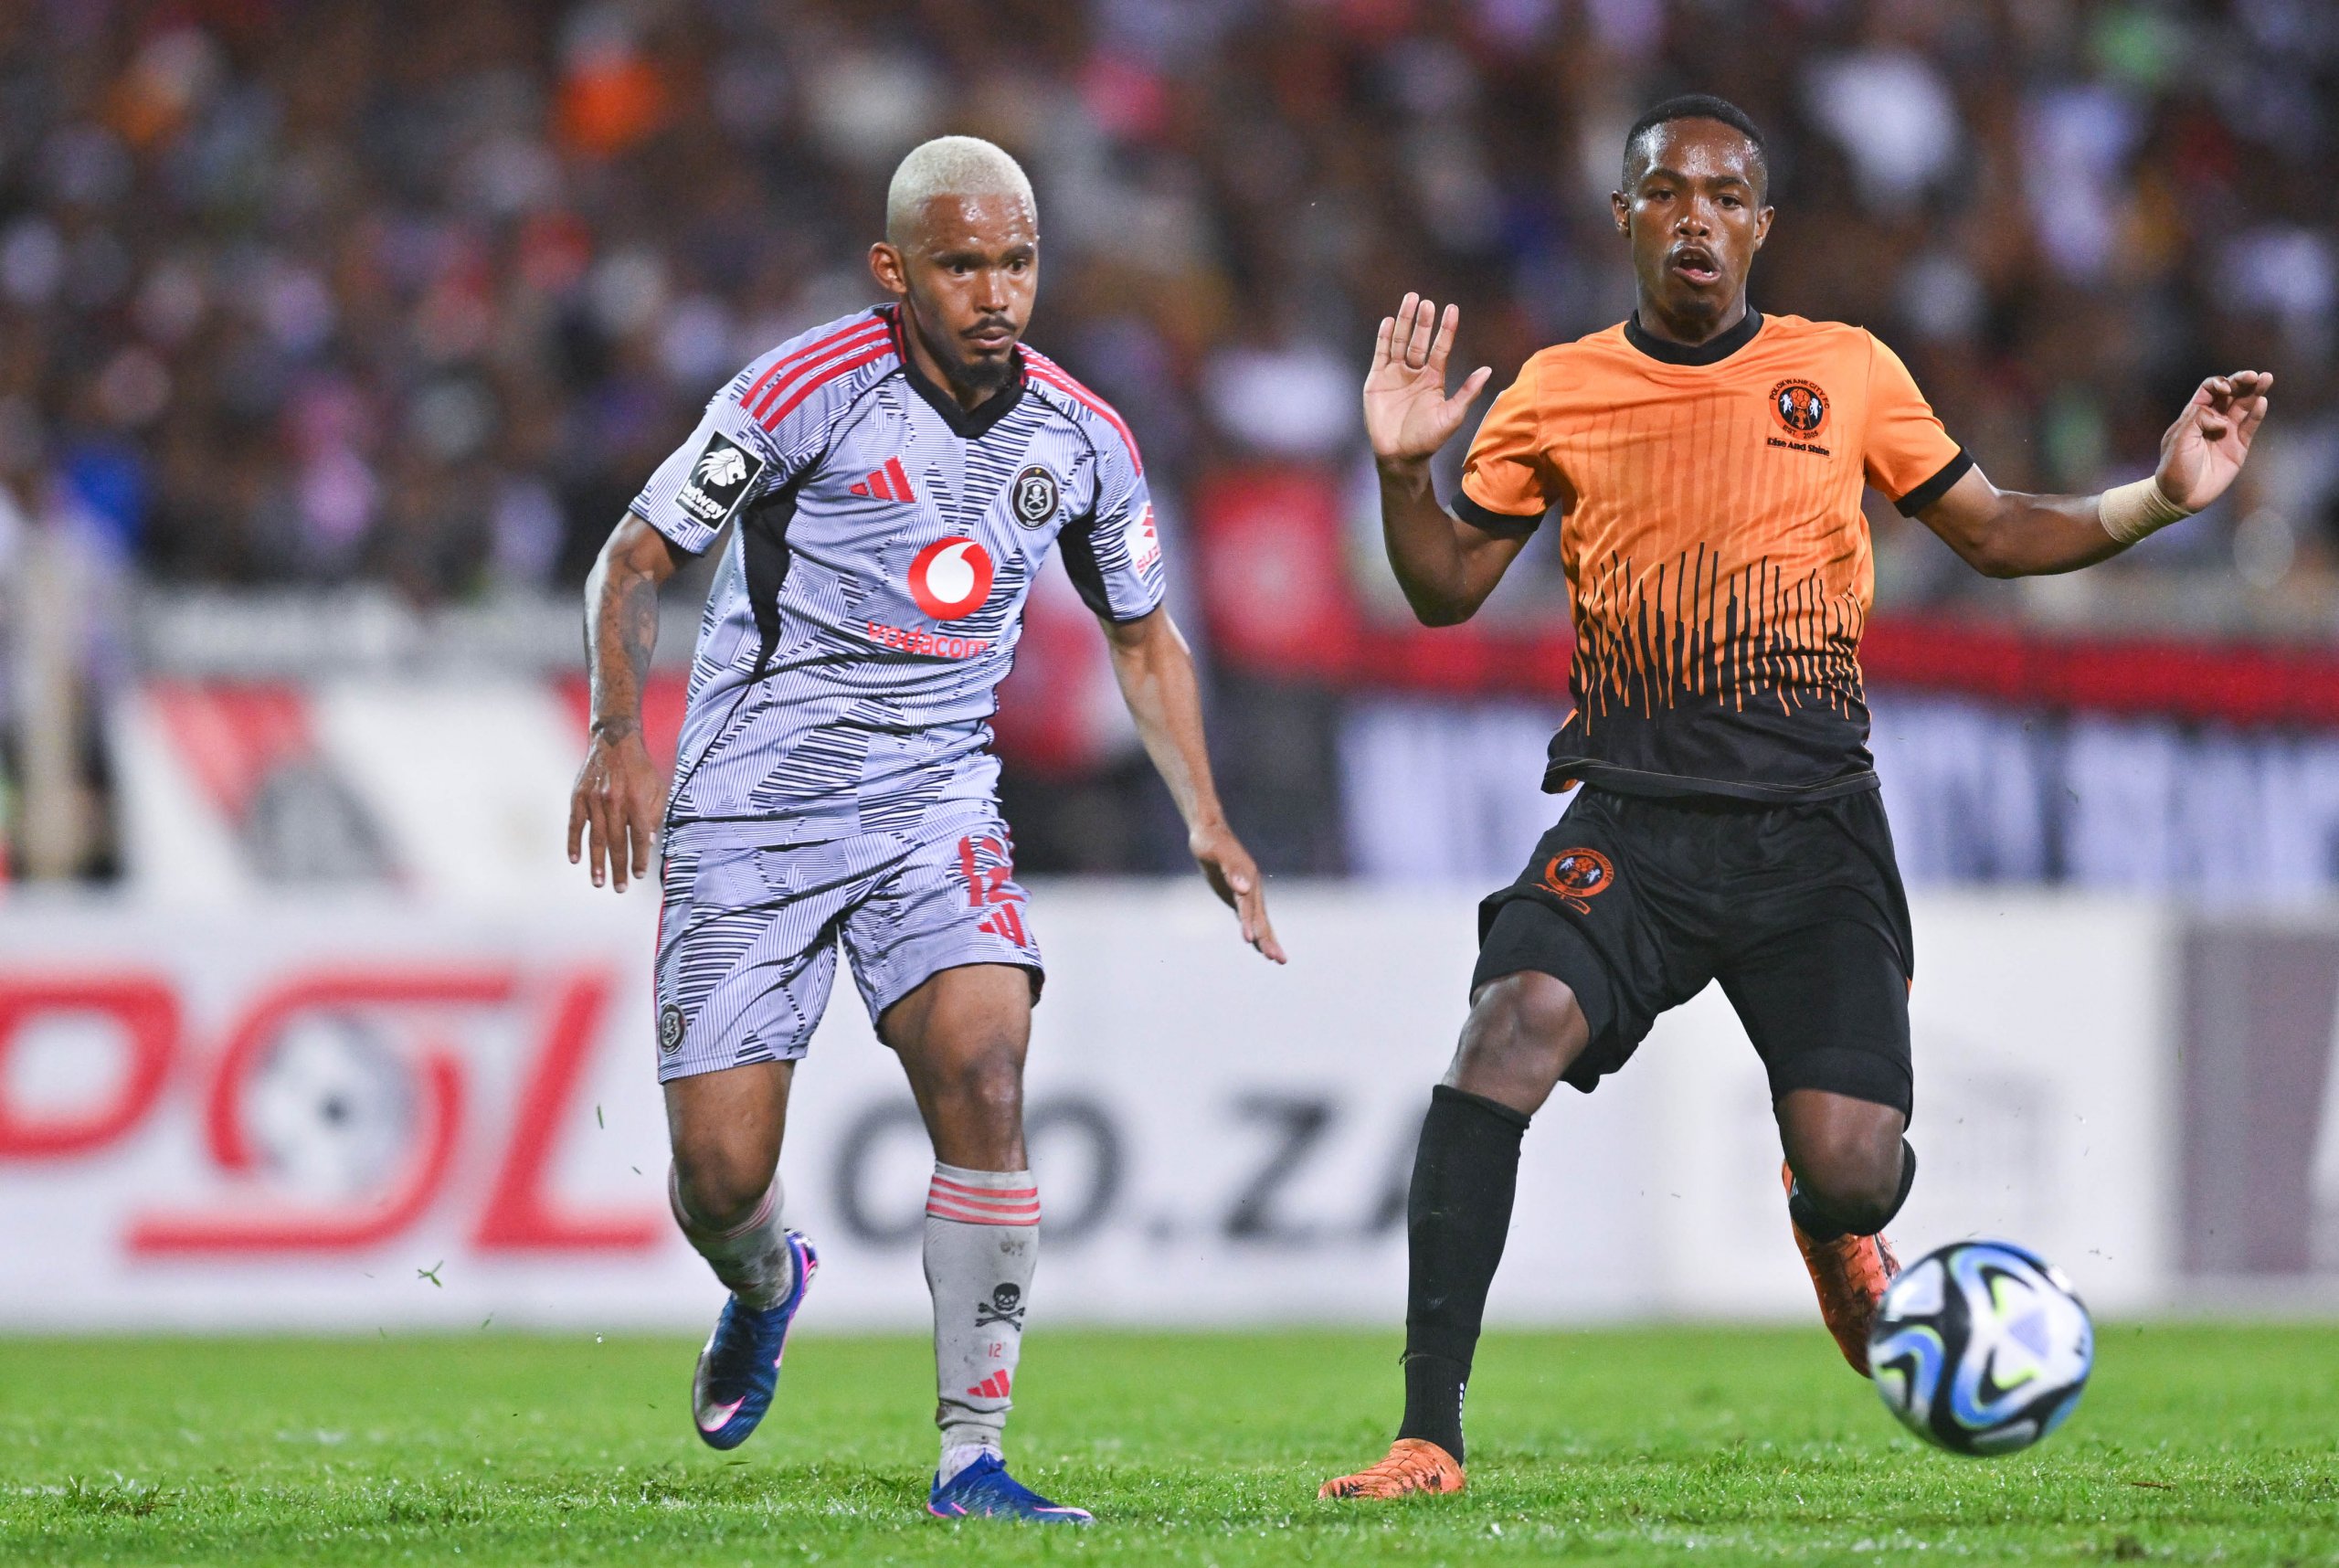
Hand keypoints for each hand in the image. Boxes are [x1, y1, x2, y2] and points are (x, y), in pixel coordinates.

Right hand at [567, 724, 665, 891]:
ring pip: (595, 837)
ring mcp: (593, 799)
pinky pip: (575, 824)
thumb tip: (649, 842)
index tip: (639, 875)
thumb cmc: (641, 768)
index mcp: (636, 799)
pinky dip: (574, 842)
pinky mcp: (578, 796)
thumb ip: (654, 815)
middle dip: (619, 868)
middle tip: (620, 889)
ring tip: (599, 882)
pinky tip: (575, 859)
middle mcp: (614, 801)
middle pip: (617, 842)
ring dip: (596, 862)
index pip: (639, 836)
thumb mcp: (657, 788)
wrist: (614, 741)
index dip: (640, 857)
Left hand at [1190, 819, 1286, 963]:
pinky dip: (1255, 931)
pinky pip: (1249, 918)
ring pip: (1259, 920)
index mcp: (1247, 877)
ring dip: (1267, 939)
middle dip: (1269, 939)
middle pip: (1261, 917)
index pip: (1248, 905)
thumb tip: (1244, 889)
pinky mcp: (1239, 897)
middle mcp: (1252, 887)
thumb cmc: (1209, 841)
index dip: (1249, 923)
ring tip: (1277, 959)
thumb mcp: (1216, 853)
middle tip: (1279, 960)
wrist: (1209, 832)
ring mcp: (1247, 892)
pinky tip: (1257, 945)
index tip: (1251, 941)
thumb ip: (1231, 870)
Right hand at [1365, 294, 1491, 467]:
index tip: (1452, 309)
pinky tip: (1388, 322)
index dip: (1446, 329)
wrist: (1399, 456)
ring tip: (1410, 300)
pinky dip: (1383, 338)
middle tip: (1427, 301)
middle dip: (1424, 321)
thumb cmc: (1428, 440)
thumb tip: (1488, 370)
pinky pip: (1380, 354)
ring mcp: (1395, 374)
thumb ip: (1467, 392)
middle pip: (1420, 340)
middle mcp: (1415, 373)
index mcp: (1434, 379)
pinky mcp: (1376, 380)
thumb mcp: (1452, 416)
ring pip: (1400, 341)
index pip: (1441, 348)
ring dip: (1405, 321)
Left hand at [2155, 370, 2271, 512]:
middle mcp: (2213, 420)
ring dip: (2255, 392)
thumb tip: (2221, 418)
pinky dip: (2256, 414)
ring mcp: (2227, 433)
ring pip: (2243, 407)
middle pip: (2231, 394)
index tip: (2224, 389)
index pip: (2209, 390)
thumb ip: (2196, 421)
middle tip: (2253, 375)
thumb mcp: (2178, 440)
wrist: (2180, 496)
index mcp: (2194, 415)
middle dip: (2241, 382)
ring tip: (2266, 378)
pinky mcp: (2238, 447)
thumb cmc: (2174, 467)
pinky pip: (2250, 427)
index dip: (2219, 383)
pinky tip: (2262, 402)